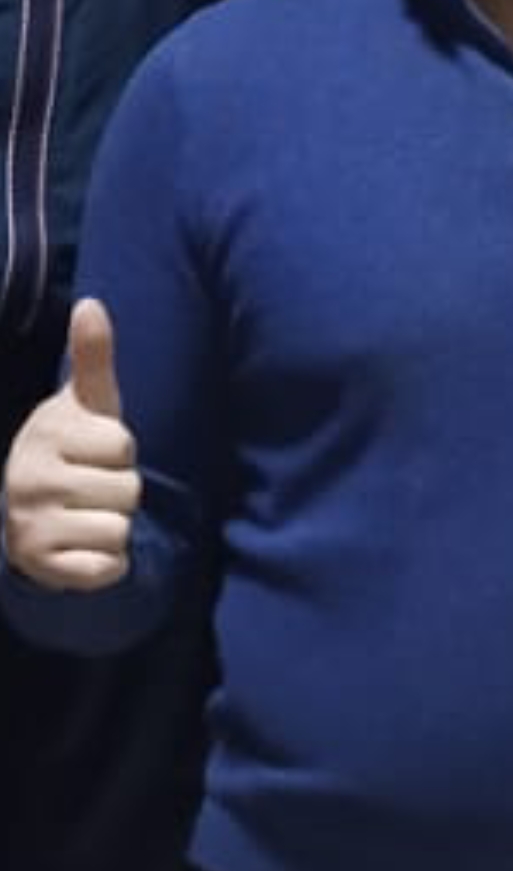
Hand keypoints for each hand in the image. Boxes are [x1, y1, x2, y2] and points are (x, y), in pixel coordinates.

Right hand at [2, 299, 140, 593]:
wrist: (29, 513)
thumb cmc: (73, 450)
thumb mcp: (87, 404)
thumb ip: (92, 357)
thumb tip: (91, 303)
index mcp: (44, 433)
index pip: (122, 445)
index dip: (120, 452)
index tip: (94, 452)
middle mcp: (29, 478)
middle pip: (127, 489)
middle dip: (119, 491)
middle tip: (90, 488)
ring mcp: (31, 525)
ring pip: (119, 529)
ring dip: (115, 527)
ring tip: (85, 515)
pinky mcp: (43, 567)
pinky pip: (108, 567)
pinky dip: (107, 563)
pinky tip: (82, 548)